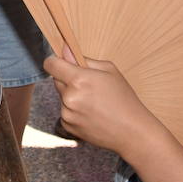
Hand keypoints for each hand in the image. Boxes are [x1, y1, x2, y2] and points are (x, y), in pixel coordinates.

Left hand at [44, 52, 158, 156]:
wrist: (131, 131)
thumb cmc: (124, 99)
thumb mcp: (109, 71)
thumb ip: (84, 59)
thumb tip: (65, 49)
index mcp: (79, 79)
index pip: (51, 64)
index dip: (54, 61)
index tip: (60, 62)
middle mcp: (69, 97)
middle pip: (56, 80)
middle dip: (68, 79)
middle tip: (89, 86)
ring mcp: (67, 113)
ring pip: (62, 97)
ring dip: (72, 96)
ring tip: (94, 103)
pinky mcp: (68, 126)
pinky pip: (65, 112)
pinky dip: (74, 111)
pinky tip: (92, 114)